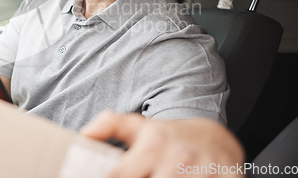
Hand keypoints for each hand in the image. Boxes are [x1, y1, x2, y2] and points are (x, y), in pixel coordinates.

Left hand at [81, 111, 244, 177]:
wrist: (215, 137)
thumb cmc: (169, 137)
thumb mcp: (138, 126)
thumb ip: (108, 126)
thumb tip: (82, 135)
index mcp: (153, 145)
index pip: (119, 175)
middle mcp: (177, 159)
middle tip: (141, 177)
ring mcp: (202, 173)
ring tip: (156, 177)